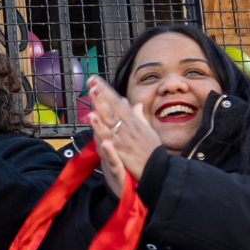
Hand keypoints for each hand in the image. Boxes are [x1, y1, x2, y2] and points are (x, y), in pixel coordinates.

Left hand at [84, 76, 156, 194]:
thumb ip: (139, 117)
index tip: (95, 79)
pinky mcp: (121, 150)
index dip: (106, 90)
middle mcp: (129, 126)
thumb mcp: (148, 130)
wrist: (158, 170)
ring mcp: (124, 137)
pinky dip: (100, 127)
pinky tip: (93, 119)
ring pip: (109, 119)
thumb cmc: (152, 151)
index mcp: (134, 121)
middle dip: (101, 93)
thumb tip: (135, 104)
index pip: (117, 102)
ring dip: (100, 105)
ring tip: (91, 93)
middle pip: (112, 107)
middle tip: (91, 81)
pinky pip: (108, 136)